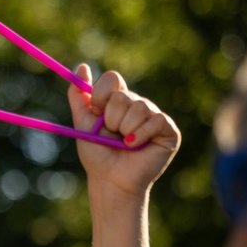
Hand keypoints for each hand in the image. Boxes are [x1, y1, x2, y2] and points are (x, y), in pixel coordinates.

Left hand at [68, 65, 180, 198]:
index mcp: (118, 100)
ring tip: (125, 144)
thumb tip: (82, 67)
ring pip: (139, 108)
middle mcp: (138, 104)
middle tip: (113, 135)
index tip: (97, 113)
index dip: (101, 96)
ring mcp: (154, 116)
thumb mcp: (83, 123)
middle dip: (111, 120)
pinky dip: (140, 136)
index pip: (112, 79)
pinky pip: (155, 120)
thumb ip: (78, 96)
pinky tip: (137, 147)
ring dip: (125, 130)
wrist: (111, 180)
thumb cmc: (98, 155)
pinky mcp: (168, 129)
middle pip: (122, 96)